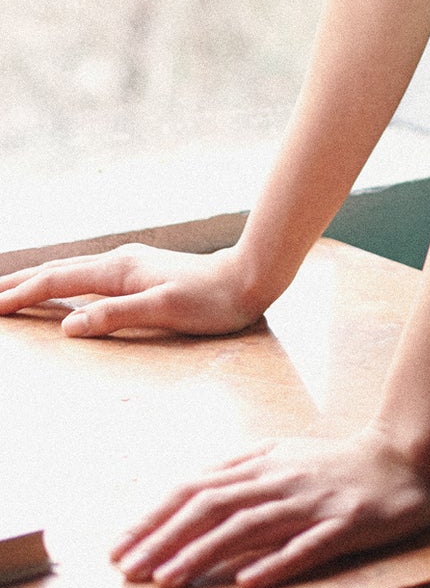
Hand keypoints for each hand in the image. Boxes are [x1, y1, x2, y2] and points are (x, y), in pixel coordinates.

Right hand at [0, 241, 265, 336]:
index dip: (21, 295)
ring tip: (11, 288)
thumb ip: (116, 315)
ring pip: (71, 270)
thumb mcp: (165, 311)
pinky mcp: (139, 271)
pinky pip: (87, 274)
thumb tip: (67, 327)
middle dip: (19, 283)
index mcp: (119, 270)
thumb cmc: (211, 301)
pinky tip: (63, 288)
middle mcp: (119, 261)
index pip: (57, 283)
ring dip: (38, 279)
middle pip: (57, 271)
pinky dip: (62, 280)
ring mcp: (129, 264)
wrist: (248, 278)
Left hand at [111, 427, 429, 587]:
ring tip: (168, 577)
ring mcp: (314, 502)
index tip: (119, 547)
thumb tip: (184, 497)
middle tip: (128, 570)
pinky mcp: (346, 523)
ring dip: (205, 552)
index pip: (197, 487)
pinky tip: (249, 581)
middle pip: (214, 506)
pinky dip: (277, 562)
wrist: (402, 458)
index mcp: (263, 464)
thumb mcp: (281, 459)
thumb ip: (238, 474)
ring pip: (251, 526)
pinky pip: (309, 546)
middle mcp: (282, 479)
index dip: (156, 516)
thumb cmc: (333, 466)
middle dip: (165, 538)